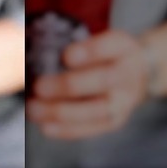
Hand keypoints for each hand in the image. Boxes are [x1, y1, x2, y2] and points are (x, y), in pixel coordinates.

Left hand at [27, 30, 147, 139]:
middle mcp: (128, 74)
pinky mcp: (115, 120)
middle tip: (38, 87)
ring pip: (96, 110)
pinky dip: (67, 129)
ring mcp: (124, 101)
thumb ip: (68, 40)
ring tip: (33, 110)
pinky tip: (45, 127)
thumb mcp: (94, 38)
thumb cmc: (102, 53)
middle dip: (68, 85)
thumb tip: (30, 47)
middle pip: (102, 80)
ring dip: (61, 111)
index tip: (66, 56)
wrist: (136, 74)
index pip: (110, 46)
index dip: (90, 52)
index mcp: (122, 47)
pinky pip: (92, 128)